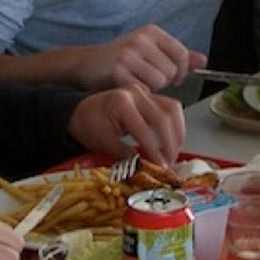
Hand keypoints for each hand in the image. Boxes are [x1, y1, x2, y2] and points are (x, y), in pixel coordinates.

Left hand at [67, 83, 185, 166]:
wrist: (81, 111)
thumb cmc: (89, 125)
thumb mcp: (104, 143)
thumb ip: (127, 155)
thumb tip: (147, 168)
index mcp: (121, 103)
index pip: (145, 129)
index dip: (155, 150)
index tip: (162, 167)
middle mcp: (137, 93)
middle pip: (165, 116)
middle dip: (171, 143)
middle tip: (170, 163)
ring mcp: (145, 92)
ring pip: (173, 109)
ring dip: (178, 133)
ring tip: (174, 152)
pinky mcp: (151, 96)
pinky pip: (171, 107)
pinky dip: (176, 124)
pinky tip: (174, 139)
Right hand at [76, 24, 206, 91]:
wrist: (87, 63)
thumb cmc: (122, 58)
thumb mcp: (150, 50)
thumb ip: (177, 55)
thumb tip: (204, 61)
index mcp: (152, 32)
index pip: (182, 54)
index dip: (183, 70)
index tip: (176, 78)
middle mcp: (141, 40)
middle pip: (172, 70)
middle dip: (166, 81)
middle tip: (151, 79)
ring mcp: (129, 55)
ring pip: (160, 81)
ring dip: (153, 88)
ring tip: (141, 82)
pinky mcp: (118, 71)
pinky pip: (144, 89)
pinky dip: (141, 92)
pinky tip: (131, 87)